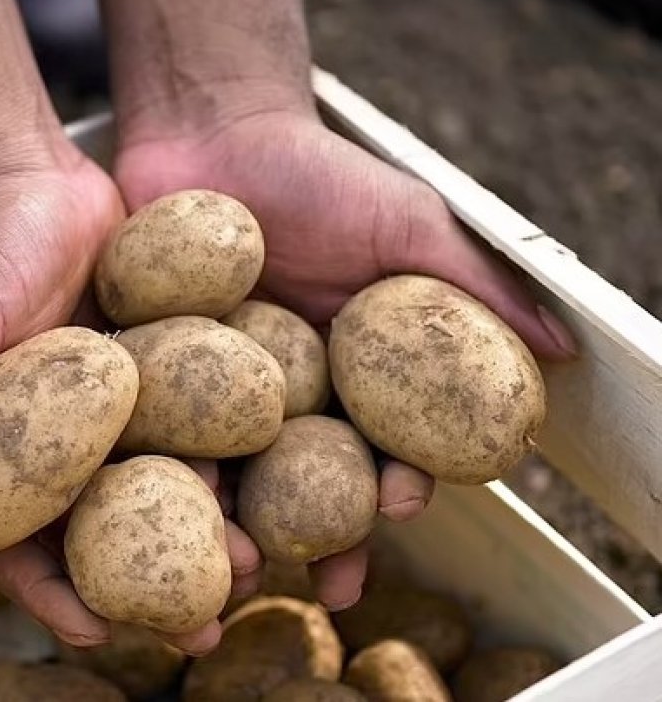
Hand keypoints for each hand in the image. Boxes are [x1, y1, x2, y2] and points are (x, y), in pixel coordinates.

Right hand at [0, 141, 259, 653]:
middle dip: (148, 588)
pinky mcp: (152, 375)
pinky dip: (222, 460)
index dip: (52, 598)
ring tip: (253, 566)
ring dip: (199, 534)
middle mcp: (49, 447)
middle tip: (203, 627)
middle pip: (98, 536)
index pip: (12, 549)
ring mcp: (105, 414)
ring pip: (154, 492)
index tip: (102, 635)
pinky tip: (269, 485)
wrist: (31, 175)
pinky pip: (188, 429)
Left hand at [113, 109, 576, 609]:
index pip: (383, 445)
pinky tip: (170, 504)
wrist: (214, 130)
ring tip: (243, 563)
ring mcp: (215, 390)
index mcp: (353, 374)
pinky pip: (159, 429)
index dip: (397, 482)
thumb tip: (559, 353)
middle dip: (323, 537)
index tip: (403, 502)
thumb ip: (474, 286)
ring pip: (233, 472)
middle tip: (329, 582)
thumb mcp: (407, 224)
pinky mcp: (153, 374)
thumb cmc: (318, 174)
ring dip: (243, 525)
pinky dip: (165, 470)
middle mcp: (286, 394)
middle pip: (308, 483)